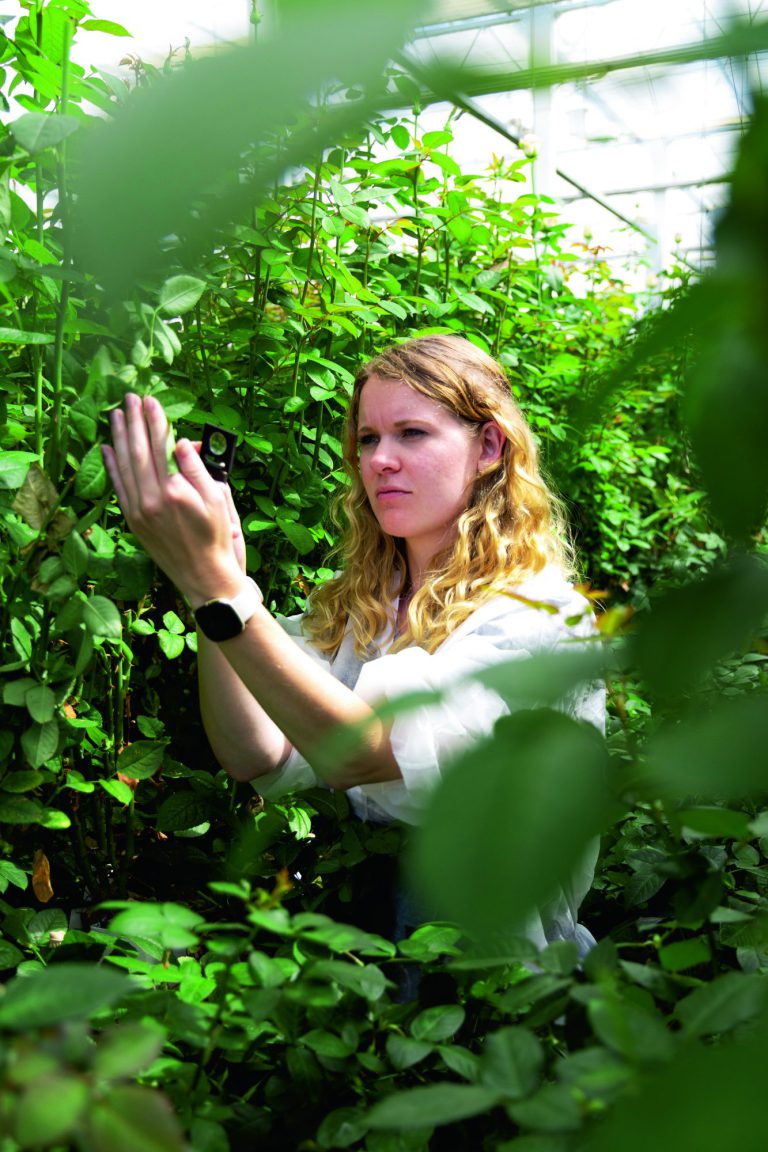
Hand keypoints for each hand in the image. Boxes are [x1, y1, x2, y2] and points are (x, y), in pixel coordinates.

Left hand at [101, 393, 243, 606]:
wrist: (204, 576)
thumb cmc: (217, 537)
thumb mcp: (217, 500)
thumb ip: (197, 469)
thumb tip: (182, 442)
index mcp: (175, 490)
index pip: (161, 446)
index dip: (155, 421)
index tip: (151, 401)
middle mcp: (152, 499)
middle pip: (138, 451)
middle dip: (134, 422)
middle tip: (130, 398)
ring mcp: (139, 510)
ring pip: (124, 466)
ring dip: (118, 438)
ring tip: (116, 416)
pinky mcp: (133, 521)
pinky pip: (118, 487)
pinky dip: (111, 467)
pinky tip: (106, 449)